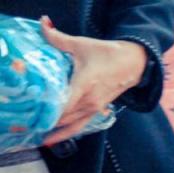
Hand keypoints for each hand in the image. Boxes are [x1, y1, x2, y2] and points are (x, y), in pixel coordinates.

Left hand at [40, 16, 146, 145]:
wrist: (134, 64)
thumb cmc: (108, 54)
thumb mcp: (82, 44)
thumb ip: (59, 38)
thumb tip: (43, 25)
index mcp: (85, 84)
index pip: (64, 104)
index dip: (48, 111)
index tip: (34, 113)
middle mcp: (90, 101)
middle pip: (65, 117)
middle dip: (48, 121)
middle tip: (31, 123)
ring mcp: (95, 108)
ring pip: (74, 126)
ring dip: (58, 132)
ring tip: (42, 139)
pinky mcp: (98, 110)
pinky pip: (82, 125)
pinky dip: (69, 131)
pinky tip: (58, 136)